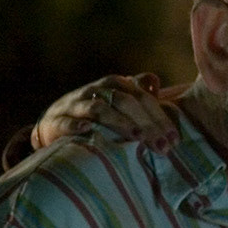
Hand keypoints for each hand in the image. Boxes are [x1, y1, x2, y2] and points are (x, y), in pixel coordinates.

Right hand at [32, 73, 183, 151]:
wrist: (54, 120)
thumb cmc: (94, 114)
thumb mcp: (116, 100)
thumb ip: (137, 92)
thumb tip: (155, 82)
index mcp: (114, 85)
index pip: (141, 97)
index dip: (159, 117)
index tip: (174, 139)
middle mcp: (95, 91)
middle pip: (125, 102)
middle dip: (146, 124)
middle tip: (162, 145)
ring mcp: (75, 105)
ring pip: (99, 109)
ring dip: (119, 122)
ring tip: (136, 136)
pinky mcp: (56, 121)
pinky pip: (66, 122)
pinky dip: (75, 126)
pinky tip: (87, 131)